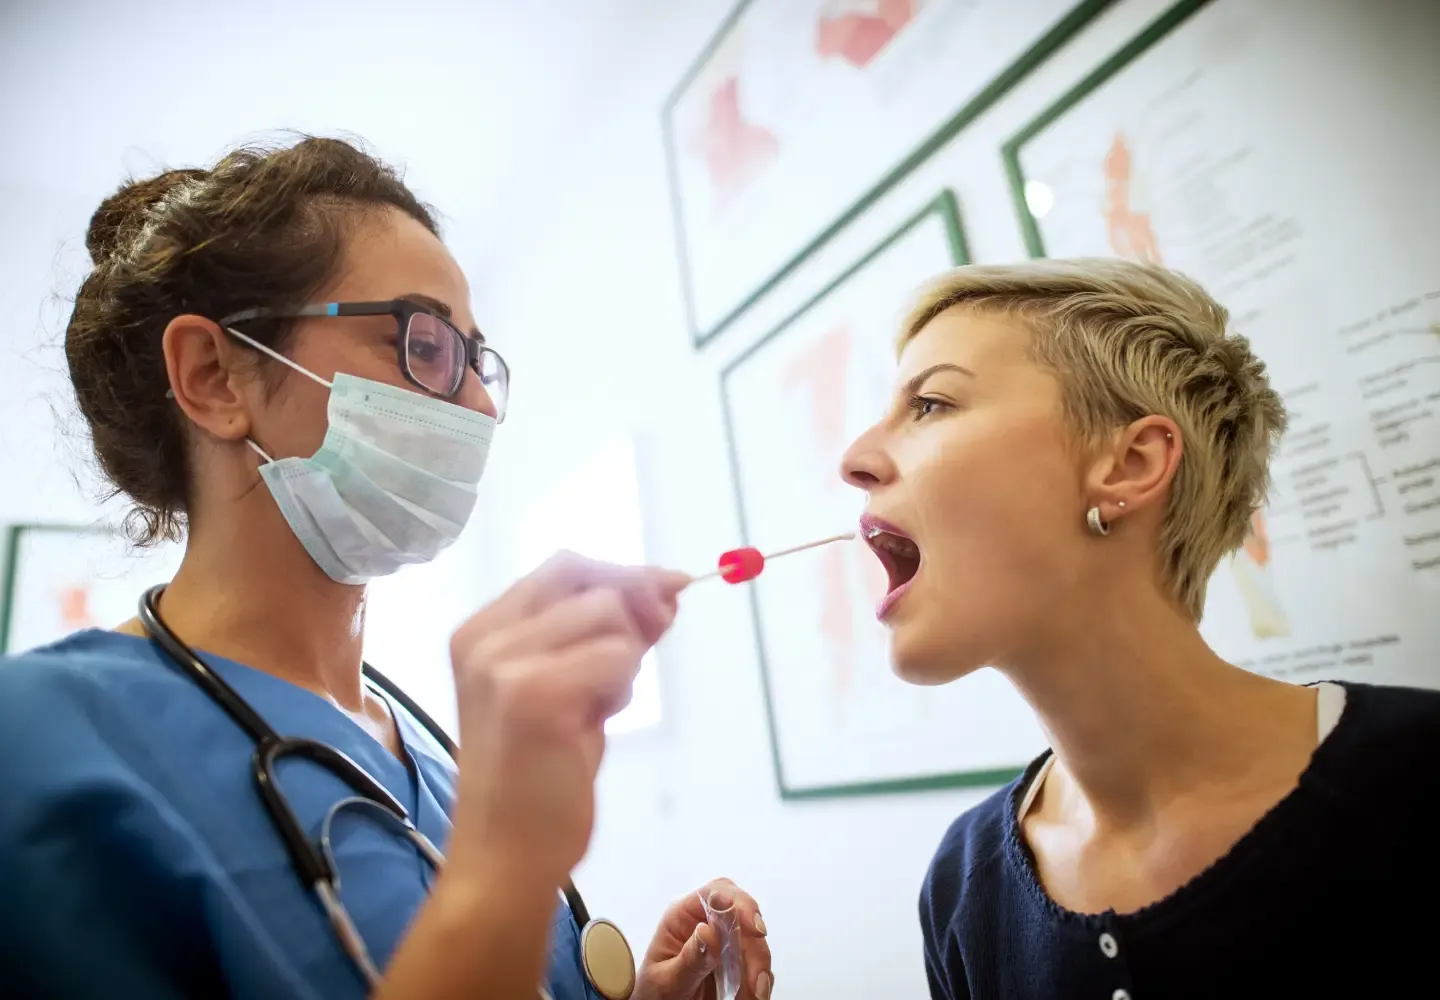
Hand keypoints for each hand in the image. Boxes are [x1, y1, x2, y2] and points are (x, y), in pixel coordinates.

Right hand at [445, 552, 688, 884]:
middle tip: (644, 651)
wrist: (505, 858)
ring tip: (596, 707)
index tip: (666, 591)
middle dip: (633, 604)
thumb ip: (607, 636)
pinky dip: (622, 688)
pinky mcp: (533, 695)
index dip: (622, 574)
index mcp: (480, 630)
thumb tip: (665, 585)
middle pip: (587, 577)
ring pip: (609, 614)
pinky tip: (594, 725)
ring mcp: (503, 663)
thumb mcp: (573, 689)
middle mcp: (483, 637)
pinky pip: (617, 658)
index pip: (563, 567)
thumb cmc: (538, 779)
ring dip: (623, 658)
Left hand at [633, 879, 772, 999]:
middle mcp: (706, 923)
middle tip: (756, 982)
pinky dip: (760, 983)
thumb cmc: (653, 994)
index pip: (715, 893)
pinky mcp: (736, 963)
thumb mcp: (667, 980)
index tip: (756, 929)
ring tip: (755, 996)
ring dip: (760, 970)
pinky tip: (752, 996)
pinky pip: (758, 966)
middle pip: (743, 919)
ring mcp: (724, 943)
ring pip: (755, 943)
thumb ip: (689, 959)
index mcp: (682, 917)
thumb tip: (709, 931)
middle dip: (755, 949)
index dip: (740, 903)